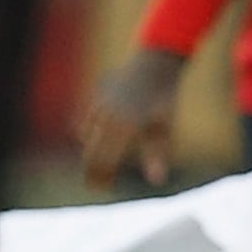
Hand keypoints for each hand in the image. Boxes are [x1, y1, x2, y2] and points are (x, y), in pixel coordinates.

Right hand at [79, 46, 189, 189]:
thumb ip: (157, 155)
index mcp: (122, 128)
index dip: (99, 178)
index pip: (101, 161)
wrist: (156, 62)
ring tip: (101, 163)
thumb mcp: (166, 127)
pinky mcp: (97, 95)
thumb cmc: (164, 98)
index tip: (102, 189)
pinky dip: (92, 132)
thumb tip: (157, 181)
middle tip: (97, 184)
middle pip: (90, 152)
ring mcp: (98, 105)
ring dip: (92, 150)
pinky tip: (103, 136)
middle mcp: (106, 117)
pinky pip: (89, 119)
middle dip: (92, 169)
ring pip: (86, 135)